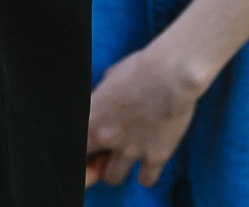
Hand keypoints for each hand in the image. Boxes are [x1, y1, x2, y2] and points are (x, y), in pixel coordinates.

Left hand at [83, 41, 207, 188]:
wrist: (173, 73)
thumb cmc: (142, 68)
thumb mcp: (110, 78)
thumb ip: (100, 99)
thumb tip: (98, 104)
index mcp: (91, 116)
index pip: (75, 148)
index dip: (82, 149)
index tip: (89, 147)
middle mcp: (106, 137)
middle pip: (89, 169)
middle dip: (96, 161)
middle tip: (107, 152)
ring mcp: (131, 149)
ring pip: (113, 178)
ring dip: (118, 168)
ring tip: (127, 156)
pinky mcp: (155, 156)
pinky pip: (145, 181)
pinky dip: (146, 174)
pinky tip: (149, 160)